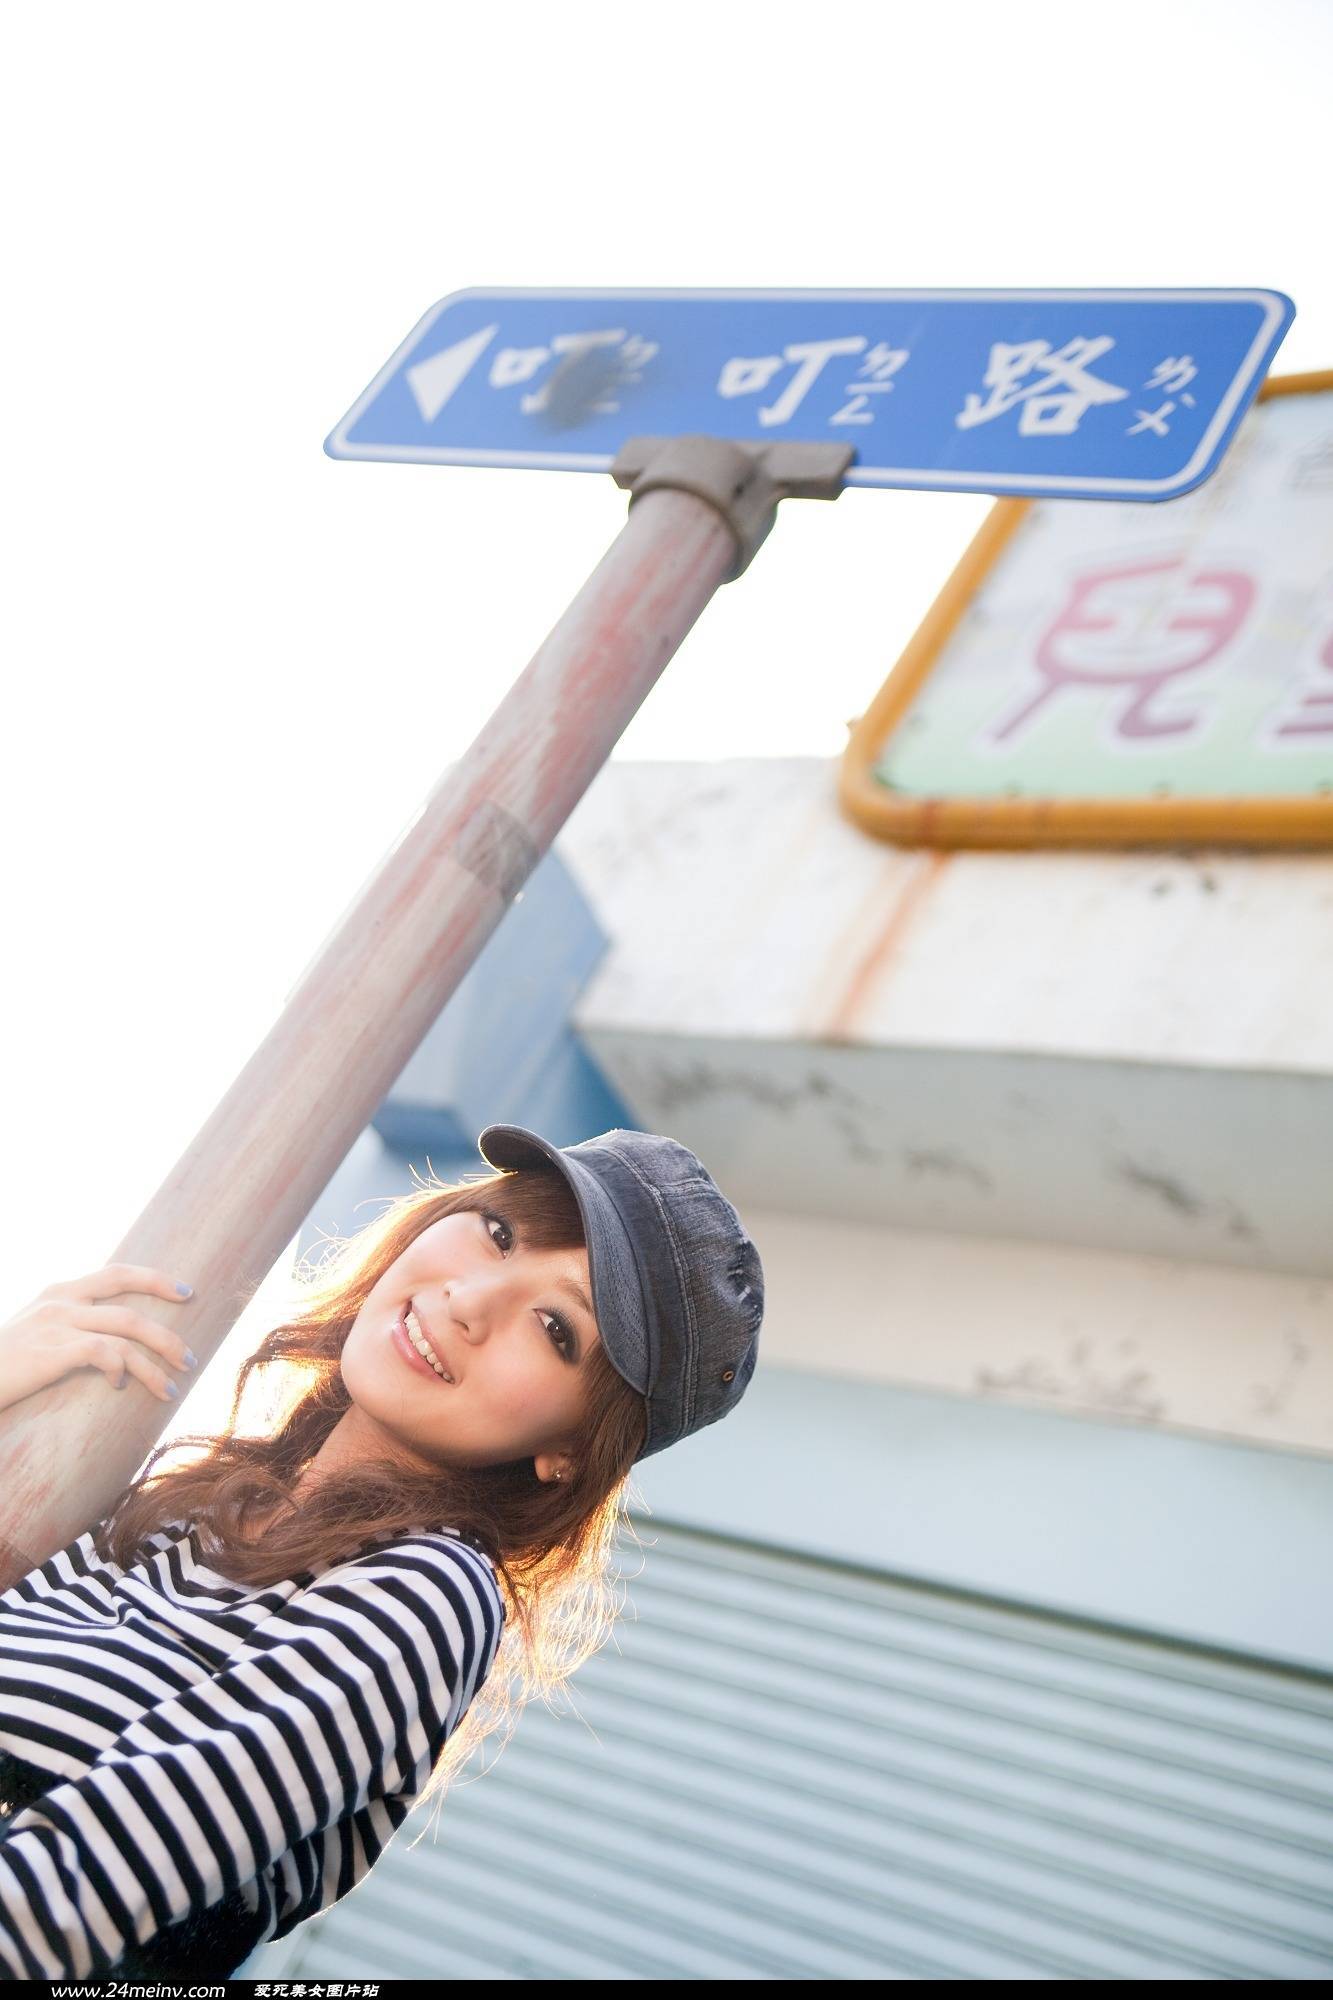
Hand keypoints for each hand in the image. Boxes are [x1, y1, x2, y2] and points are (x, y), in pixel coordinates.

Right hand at [0, 1264, 198, 1415]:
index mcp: (60, 1291)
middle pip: (130, 1305)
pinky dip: (121, 1368)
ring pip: (125, 1334)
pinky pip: (103, 1352)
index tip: (187, 1291)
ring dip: (156, 1363)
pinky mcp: (50, 1352)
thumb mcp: (37, 1331)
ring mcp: (56, 1325)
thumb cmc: (3, 1362)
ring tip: (172, 1388)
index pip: (117, 1274)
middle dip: (167, 1332)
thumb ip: (70, 1325)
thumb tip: (113, 1341)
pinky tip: (121, 1387)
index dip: (155, 1279)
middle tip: (191, 1357)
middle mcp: (61, 1301)